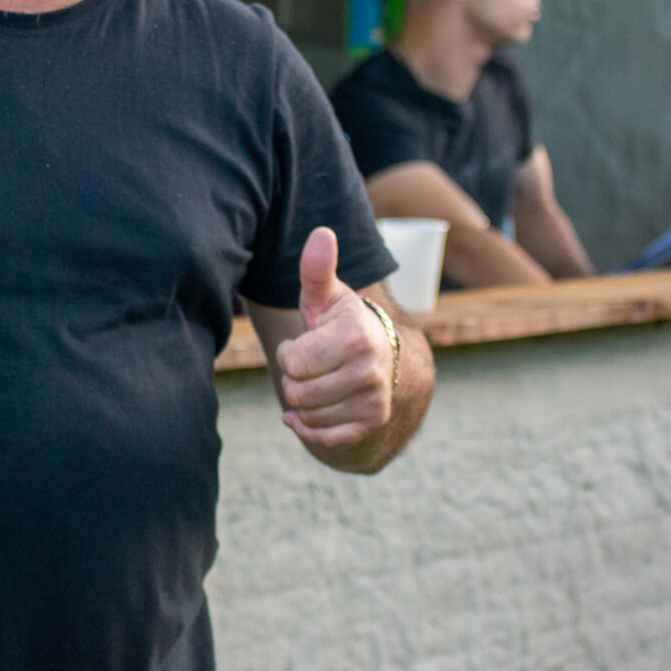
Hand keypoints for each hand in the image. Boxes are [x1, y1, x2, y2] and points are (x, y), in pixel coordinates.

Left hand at [273, 227, 393, 448]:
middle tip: (312, 363)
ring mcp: (375, 400)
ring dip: (302, 401)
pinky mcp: (372, 423)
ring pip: (307, 415)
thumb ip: (316, 268)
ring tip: (318, 380)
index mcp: (357, 336)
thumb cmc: (339, 323)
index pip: (293, 362)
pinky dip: (309, 427)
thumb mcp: (325, 296)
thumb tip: (321, 233)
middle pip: (296, 392)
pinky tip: (310, 412)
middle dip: (294, 378)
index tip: (305, 342)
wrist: (380, 358)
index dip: (290, 353)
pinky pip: (323, 437)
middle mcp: (371, 371)